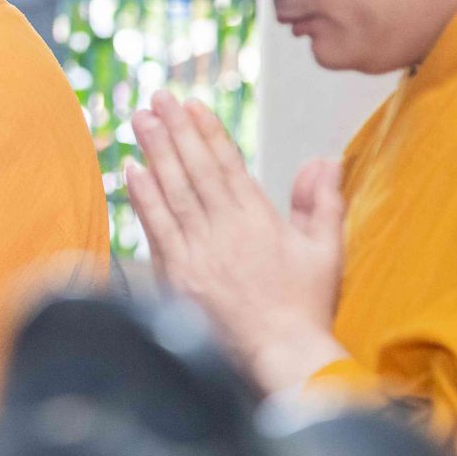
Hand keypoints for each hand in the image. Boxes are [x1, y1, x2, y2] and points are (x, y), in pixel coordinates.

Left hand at [124, 91, 346, 391]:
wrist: (282, 357)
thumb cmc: (306, 307)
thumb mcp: (325, 251)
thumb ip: (322, 203)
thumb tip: (324, 159)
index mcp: (259, 220)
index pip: (228, 164)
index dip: (207, 132)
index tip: (191, 105)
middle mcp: (225, 229)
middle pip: (194, 169)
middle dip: (174, 130)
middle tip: (156, 98)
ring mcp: (198, 252)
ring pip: (172, 192)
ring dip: (154, 152)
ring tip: (138, 121)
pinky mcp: (178, 276)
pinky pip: (156, 228)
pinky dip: (143, 198)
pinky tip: (131, 172)